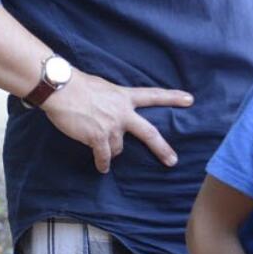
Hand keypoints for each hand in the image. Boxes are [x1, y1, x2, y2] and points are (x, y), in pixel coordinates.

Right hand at [40, 70, 193, 172]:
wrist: (62, 90)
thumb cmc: (78, 85)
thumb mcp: (105, 87)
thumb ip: (113, 100)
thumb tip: (111, 108)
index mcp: (125, 97)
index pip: (153, 96)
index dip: (172, 98)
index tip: (190, 100)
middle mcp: (123, 113)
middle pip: (149, 133)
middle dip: (162, 148)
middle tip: (173, 160)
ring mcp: (112, 126)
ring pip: (119, 148)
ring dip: (112, 151)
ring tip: (104, 151)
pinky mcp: (98, 137)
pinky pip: (104, 156)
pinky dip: (103, 163)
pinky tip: (102, 167)